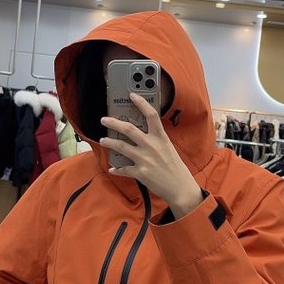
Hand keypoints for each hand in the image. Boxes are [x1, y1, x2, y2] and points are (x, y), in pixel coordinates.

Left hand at [100, 93, 202, 217]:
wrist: (180, 188)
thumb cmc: (175, 167)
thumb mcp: (168, 148)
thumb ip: (156, 139)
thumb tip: (142, 133)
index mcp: (161, 137)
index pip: (151, 115)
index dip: (141, 103)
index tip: (132, 95)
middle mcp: (151, 146)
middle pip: (128, 129)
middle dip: (113, 123)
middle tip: (104, 120)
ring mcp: (145, 159)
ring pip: (121, 146)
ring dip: (109, 142)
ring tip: (103, 140)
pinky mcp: (140, 173)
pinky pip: (123, 169)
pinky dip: (116, 169)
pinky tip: (112, 168)